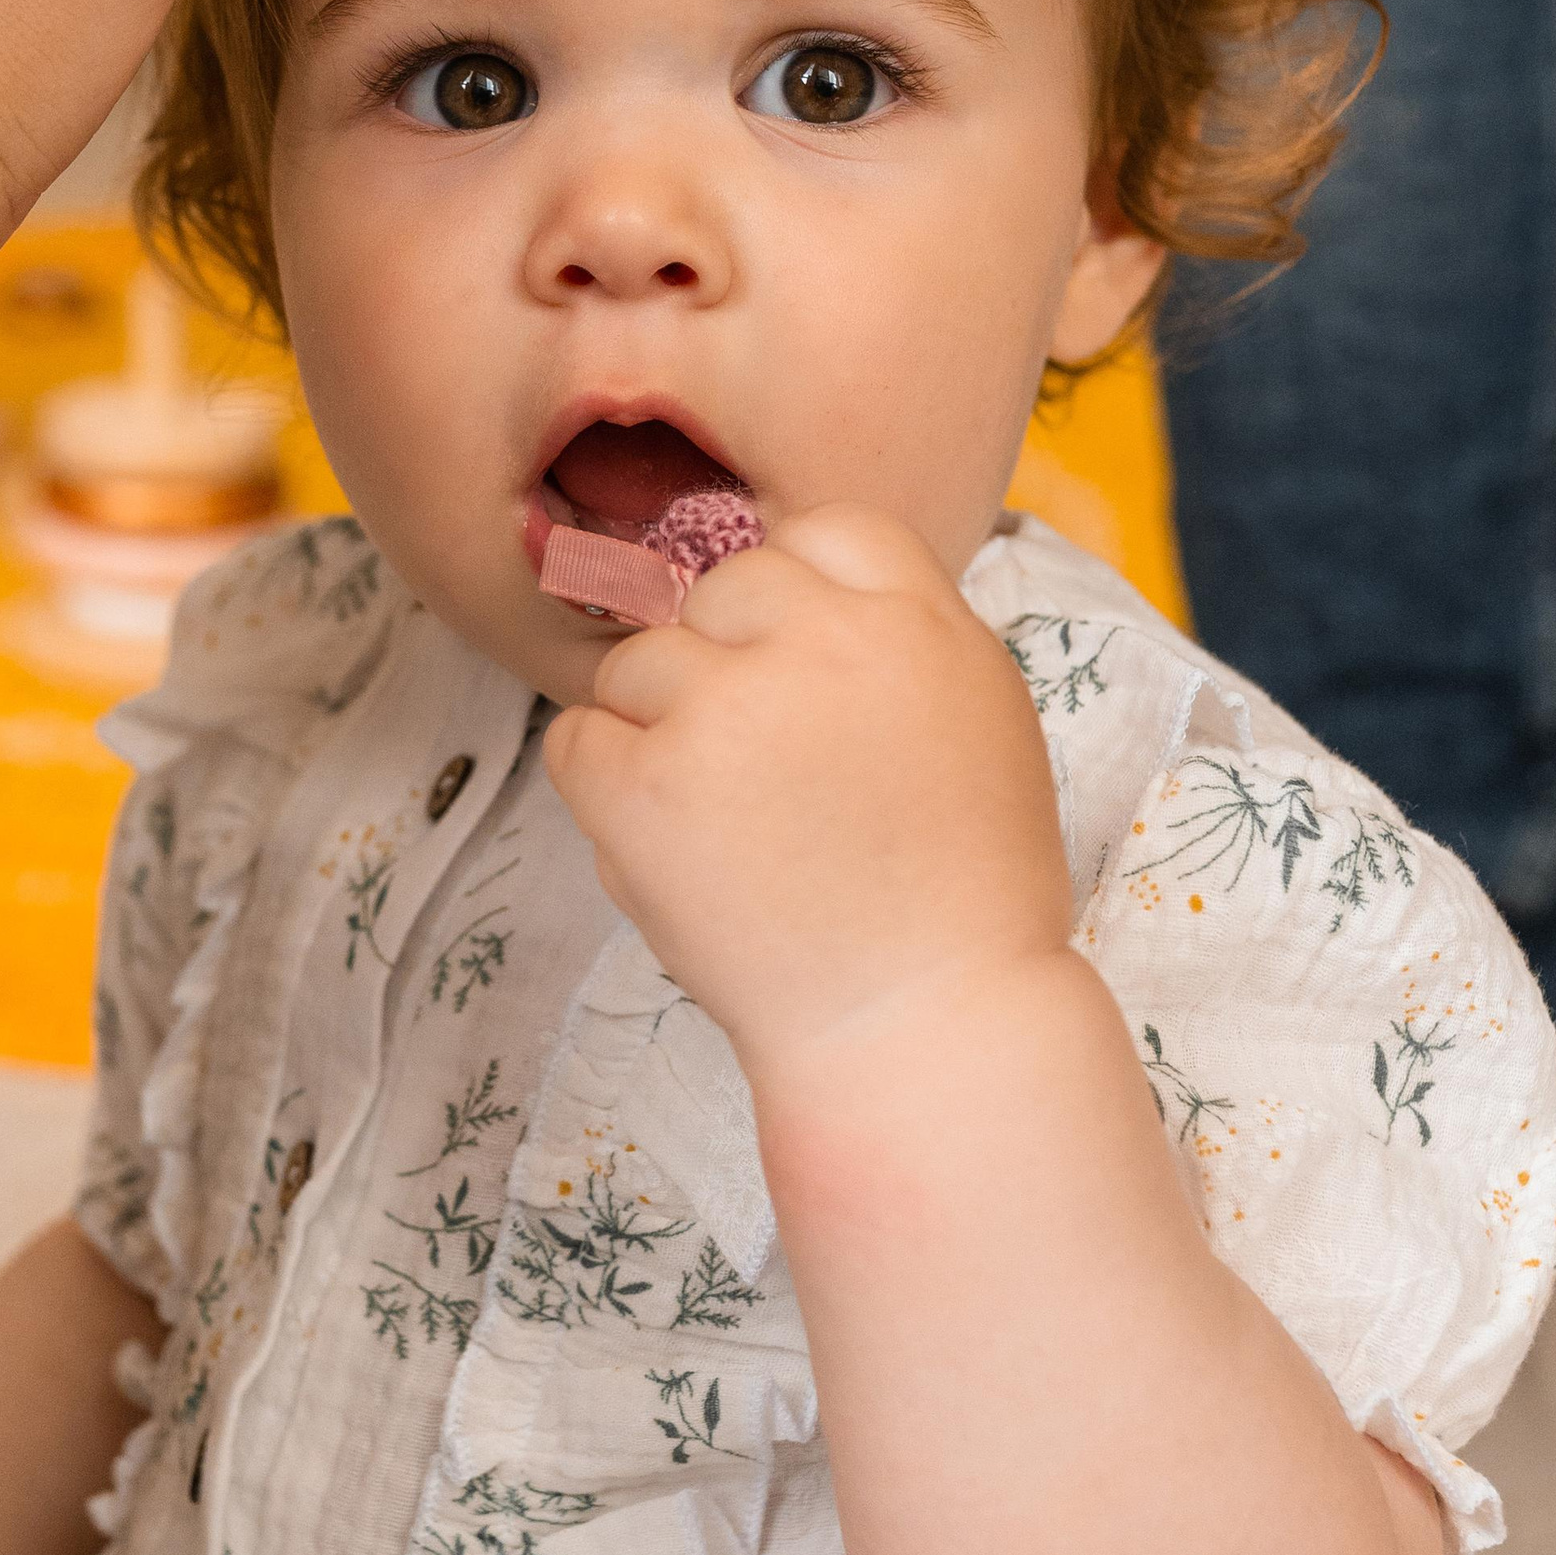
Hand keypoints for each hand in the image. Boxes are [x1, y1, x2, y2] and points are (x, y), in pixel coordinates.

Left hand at [543, 506, 1072, 1092]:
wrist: (921, 1025)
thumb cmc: (960, 896)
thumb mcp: (979, 724)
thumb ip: (897, 640)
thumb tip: (797, 589)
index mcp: (916, 623)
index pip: (824, 529)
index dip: (792, 593)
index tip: (789, 664)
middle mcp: (819, 643)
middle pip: (717, 590)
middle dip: (719, 664)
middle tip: (755, 767)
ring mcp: (725, 709)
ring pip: (635, 664)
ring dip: (656, 731)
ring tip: (720, 825)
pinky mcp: (644, 783)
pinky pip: (576, 740)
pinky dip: (602, 788)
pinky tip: (666, 846)